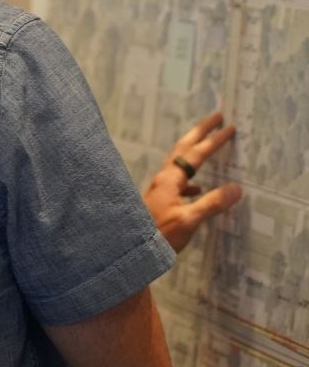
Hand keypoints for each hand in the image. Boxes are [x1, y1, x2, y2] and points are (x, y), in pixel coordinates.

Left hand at [143, 111, 241, 252]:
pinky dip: (191, 179)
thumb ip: (212, 203)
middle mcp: (163, 179)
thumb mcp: (188, 220)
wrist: (131, 250)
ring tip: (208, 144)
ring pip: (180, 163)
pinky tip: (198, 188)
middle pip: (183, 148)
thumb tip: (236, 187)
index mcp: (169, 180)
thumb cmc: (158, 235)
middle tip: (216, 116)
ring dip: (196, 151)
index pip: (195, 153)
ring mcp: (159, 190)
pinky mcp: (159, 202)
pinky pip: (179, 182)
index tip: (229, 126)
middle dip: (200, 131)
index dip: (213, 140)